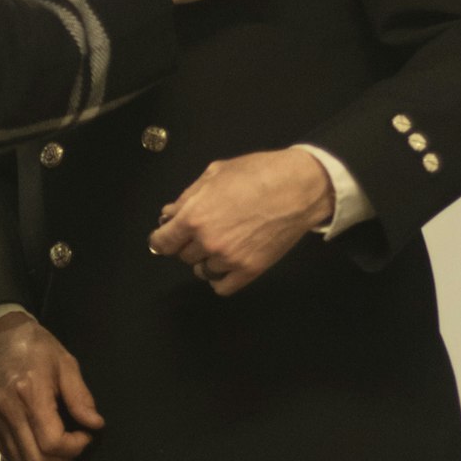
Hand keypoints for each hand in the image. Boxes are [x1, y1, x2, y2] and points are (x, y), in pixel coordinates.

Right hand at [0, 310, 102, 460]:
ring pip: (20, 460)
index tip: (87, 433)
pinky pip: (7, 453)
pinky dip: (27, 456)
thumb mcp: (65, 363)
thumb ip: (80, 397)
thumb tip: (95, 424)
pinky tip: (39, 443)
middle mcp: (9, 410)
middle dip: (63, 458)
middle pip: (36, 458)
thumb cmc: (35, 345)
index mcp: (30, 393)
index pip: (53, 441)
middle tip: (76, 442)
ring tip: (60, 445)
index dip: (75, 446)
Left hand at [146, 148, 332, 295]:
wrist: (299, 187)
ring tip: (220, 244)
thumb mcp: (215, 173)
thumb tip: (168, 215)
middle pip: (183, 256)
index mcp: (194, 217)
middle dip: (188, 243)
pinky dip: (219, 278)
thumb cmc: (258, 173)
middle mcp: (207, 242)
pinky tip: (225, 265)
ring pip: (201, 270)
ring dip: (205, 260)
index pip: (162, 242)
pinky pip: (221, 286)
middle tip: (204, 229)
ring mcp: (228, 259)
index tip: (166, 237)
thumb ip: (187, 197)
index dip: (162, 238)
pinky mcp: (249, 271)